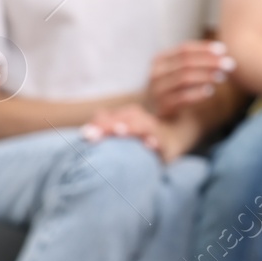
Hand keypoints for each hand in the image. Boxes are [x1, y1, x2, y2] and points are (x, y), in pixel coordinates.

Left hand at [82, 104, 200, 163]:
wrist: (177, 138)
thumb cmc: (141, 136)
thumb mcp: (124, 130)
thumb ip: (105, 127)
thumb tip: (86, 132)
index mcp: (128, 115)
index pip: (111, 116)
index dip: (98, 124)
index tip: (85, 134)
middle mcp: (142, 119)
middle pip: (125, 118)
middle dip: (110, 125)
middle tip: (94, 135)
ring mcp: (156, 131)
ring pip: (144, 125)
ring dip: (132, 127)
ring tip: (119, 131)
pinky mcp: (168, 144)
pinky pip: (163, 142)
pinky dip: (156, 141)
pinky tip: (149, 145)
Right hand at [147, 40, 236, 115]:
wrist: (151, 110)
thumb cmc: (171, 86)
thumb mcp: (176, 70)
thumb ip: (194, 59)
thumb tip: (223, 51)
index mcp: (160, 59)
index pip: (184, 49)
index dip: (205, 48)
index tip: (224, 50)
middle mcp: (156, 73)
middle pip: (186, 62)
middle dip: (210, 61)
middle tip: (229, 64)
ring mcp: (157, 90)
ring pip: (184, 78)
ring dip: (206, 76)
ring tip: (223, 76)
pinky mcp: (163, 106)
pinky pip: (183, 97)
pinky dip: (198, 93)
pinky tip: (211, 91)